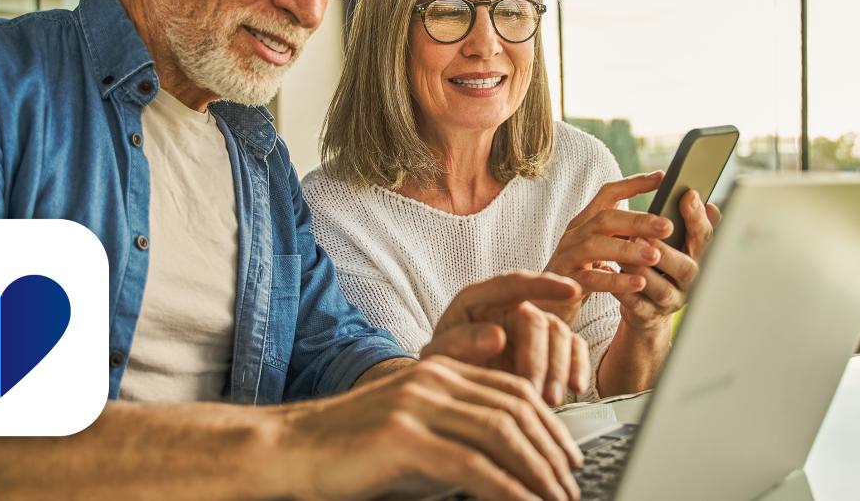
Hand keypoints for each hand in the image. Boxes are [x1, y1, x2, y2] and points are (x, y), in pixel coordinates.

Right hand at [283, 356, 582, 500]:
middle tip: (571, 484)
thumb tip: (508, 467)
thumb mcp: (414, 433)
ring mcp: (417, 404)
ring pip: (500, 433)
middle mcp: (433, 379)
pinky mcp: (402, 436)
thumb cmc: (351, 451)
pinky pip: (471, 464)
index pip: (513, 390)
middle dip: (552, 450)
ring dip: (537, 471)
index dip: (550, 425)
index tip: (568, 457)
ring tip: (556, 499)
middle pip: (515, 409)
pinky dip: (507, 489)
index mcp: (439, 371)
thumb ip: (457, 435)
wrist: (289, 450)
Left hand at [421, 271, 591, 405]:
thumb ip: (459, 344)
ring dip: (560, 369)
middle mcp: (508, 308)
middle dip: (541, 358)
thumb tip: (497, 336)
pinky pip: (574, 350)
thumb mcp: (437, 358)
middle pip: (538, 321)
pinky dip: (578, 367)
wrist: (451, 394)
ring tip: (550, 400)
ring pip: (561, 335)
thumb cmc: (441, 369)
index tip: (570, 291)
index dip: (542, 285)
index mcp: (477, 300)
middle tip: (536, 392)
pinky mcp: (548, 349)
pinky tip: (576, 388)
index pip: (512, 284)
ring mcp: (531, 329)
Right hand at [542, 172, 671, 323]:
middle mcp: (573, 236)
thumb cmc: (579, 275)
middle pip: (604, 218)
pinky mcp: (565, 284)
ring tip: (655, 256)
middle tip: (667, 225)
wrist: (544, 305)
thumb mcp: (598, 250)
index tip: (662, 177)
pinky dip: (616, 281)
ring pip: (595, 246)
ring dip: (627, 249)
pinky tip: (638, 283)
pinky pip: (591, 280)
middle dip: (637, 220)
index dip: (633, 184)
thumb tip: (657, 222)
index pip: (607, 194)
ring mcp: (567, 258)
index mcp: (584, 223)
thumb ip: (618, 234)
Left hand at [615, 189, 720, 329]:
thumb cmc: (662, 267)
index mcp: (698, 260)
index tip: (688, 196)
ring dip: (642, 271)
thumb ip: (691, 226)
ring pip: (661, 289)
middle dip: (666, 251)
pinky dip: (625, 291)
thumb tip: (709, 205)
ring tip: (623, 255)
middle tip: (643, 234)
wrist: (647, 308)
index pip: (705, 238)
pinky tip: (612, 276)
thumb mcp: (678, 247)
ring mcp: (670, 301)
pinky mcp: (649, 315)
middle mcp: (689, 282)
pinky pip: (638, 305)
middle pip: (686, 268)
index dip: (698, 219)